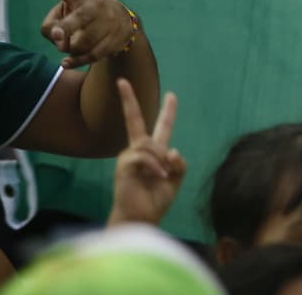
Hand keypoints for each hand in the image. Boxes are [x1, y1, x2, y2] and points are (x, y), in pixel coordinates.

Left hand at [38, 0, 137, 68]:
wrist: (124, 20)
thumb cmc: (87, 13)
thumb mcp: (72, 7)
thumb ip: (54, 22)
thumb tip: (57, 40)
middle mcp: (98, 7)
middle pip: (80, 18)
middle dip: (67, 26)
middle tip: (56, 34)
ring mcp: (109, 23)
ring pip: (82, 42)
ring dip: (70, 48)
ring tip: (68, 47)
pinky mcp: (115, 39)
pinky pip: (92, 54)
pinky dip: (77, 61)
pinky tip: (65, 62)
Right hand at [108, 78, 184, 227]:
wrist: (140, 219)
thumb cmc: (156, 201)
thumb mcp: (176, 180)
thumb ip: (179, 164)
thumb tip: (172, 150)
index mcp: (154, 152)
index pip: (161, 126)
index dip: (168, 111)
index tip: (172, 94)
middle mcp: (138, 150)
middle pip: (135, 120)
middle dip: (128, 100)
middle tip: (122, 81)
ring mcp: (128, 157)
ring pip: (150, 143)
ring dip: (161, 160)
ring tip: (162, 176)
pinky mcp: (124, 165)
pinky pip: (144, 156)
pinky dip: (155, 166)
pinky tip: (158, 176)